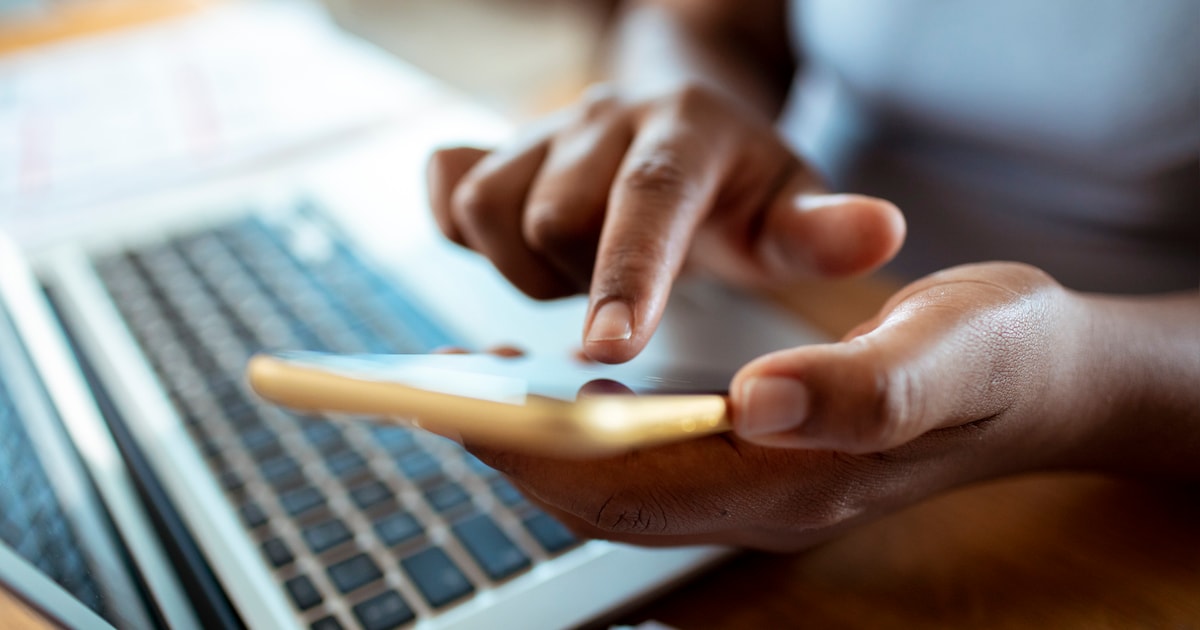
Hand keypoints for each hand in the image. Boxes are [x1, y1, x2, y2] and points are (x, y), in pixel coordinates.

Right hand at [427, 83, 904, 362]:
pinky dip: (463, 234)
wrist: (684, 136)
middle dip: (581, 283)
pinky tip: (520, 253)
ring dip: (527, 270)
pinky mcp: (494, 148)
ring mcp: (543, 130)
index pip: (650, 196)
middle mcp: (607, 116)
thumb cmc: (741, 193)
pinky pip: (448, 190)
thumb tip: (879, 232)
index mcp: (689, 128)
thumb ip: (822, 233)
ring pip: (489, 210)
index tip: (608, 350)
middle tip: (626, 302)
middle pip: (552, 214)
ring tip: (583, 278)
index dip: (624, 272)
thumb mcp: (790, 212)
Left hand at [469, 262, 1099, 549]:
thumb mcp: (951, 352)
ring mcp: (761, 484)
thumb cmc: (998, 358)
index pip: (640, 488)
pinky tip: (563, 391)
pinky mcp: (761, 458)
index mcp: (800, 479)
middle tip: (441, 394)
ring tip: (477, 389)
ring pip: (621, 487)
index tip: (470, 410)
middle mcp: (766, 497)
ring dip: (543, 446)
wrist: (1041, 382)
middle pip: (611, 500)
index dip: (545, 456)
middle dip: (517, 455)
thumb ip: (864, 385)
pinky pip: (648, 463)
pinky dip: (589, 433)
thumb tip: (760, 398)